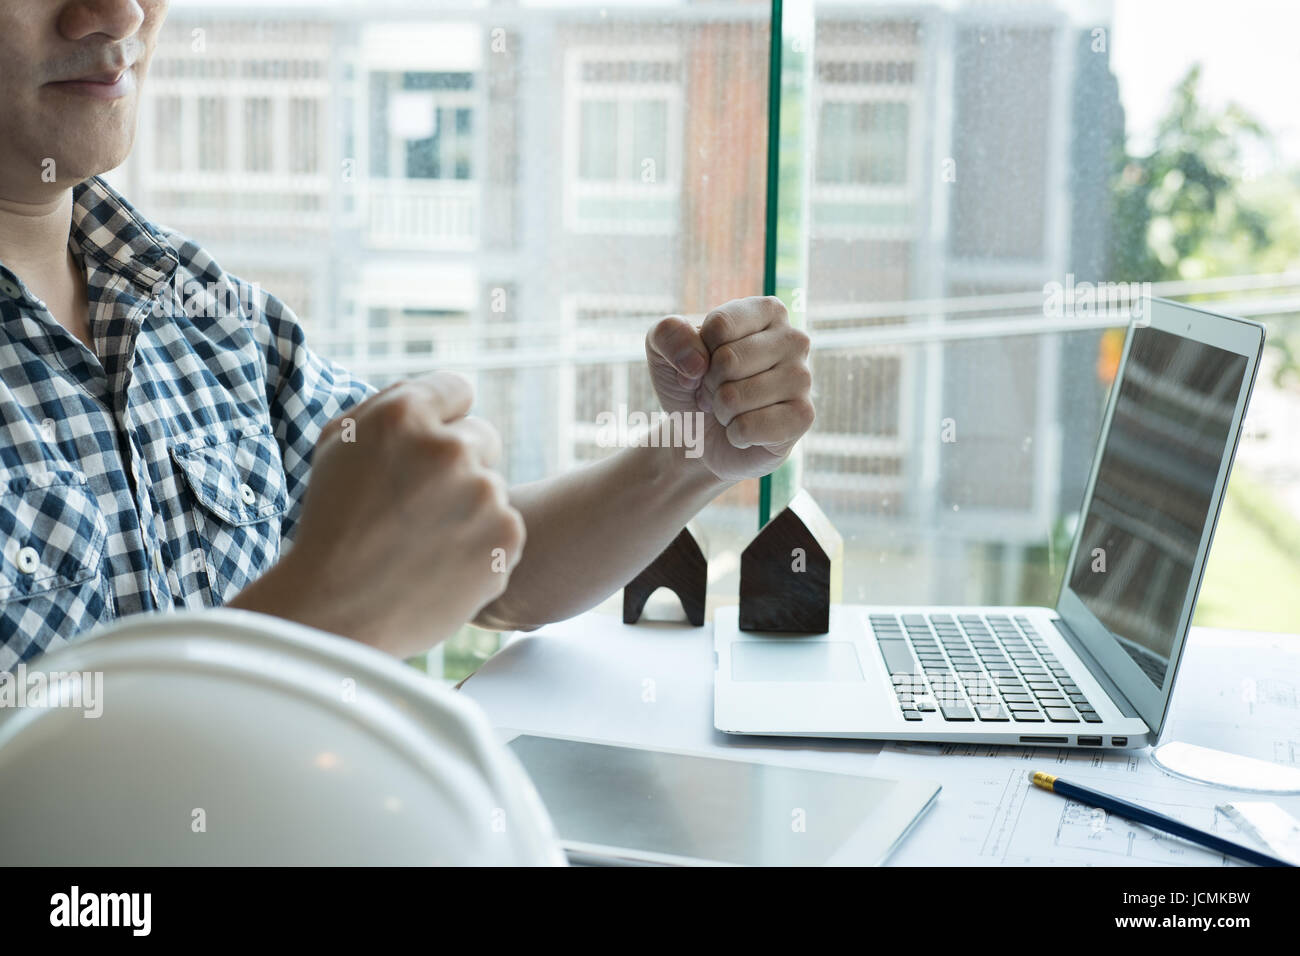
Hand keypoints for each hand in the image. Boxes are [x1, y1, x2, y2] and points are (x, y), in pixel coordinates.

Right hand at [234, 373, 524, 656]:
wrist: (337, 612)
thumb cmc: (331, 527)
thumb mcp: (339, 446)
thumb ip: (391, 407)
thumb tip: (441, 395)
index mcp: (403, 415)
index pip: (456, 390)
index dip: (440, 421)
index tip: (423, 450)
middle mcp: (449, 447)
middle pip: (482, 437)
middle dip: (458, 465)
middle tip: (418, 506)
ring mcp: (482, 492)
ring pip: (490, 488)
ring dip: (467, 509)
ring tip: (421, 544)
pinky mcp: (506, 536)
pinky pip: (504, 528)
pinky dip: (482, 546)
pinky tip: (442, 565)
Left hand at [646, 296, 813, 481]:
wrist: (701, 433)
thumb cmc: (691, 382)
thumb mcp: (662, 350)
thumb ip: (668, 334)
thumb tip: (697, 361)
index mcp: (766, 310)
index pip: (720, 326)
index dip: (698, 351)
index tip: (704, 362)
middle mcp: (793, 338)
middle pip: (728, 361)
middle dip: (708, 384)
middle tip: (716, 391)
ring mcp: (803, 378)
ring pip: (735, 397)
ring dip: (721, 410)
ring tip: (730, 409)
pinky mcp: (803, 417)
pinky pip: (749, 428)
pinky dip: (735, 434)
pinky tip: (746, 430)